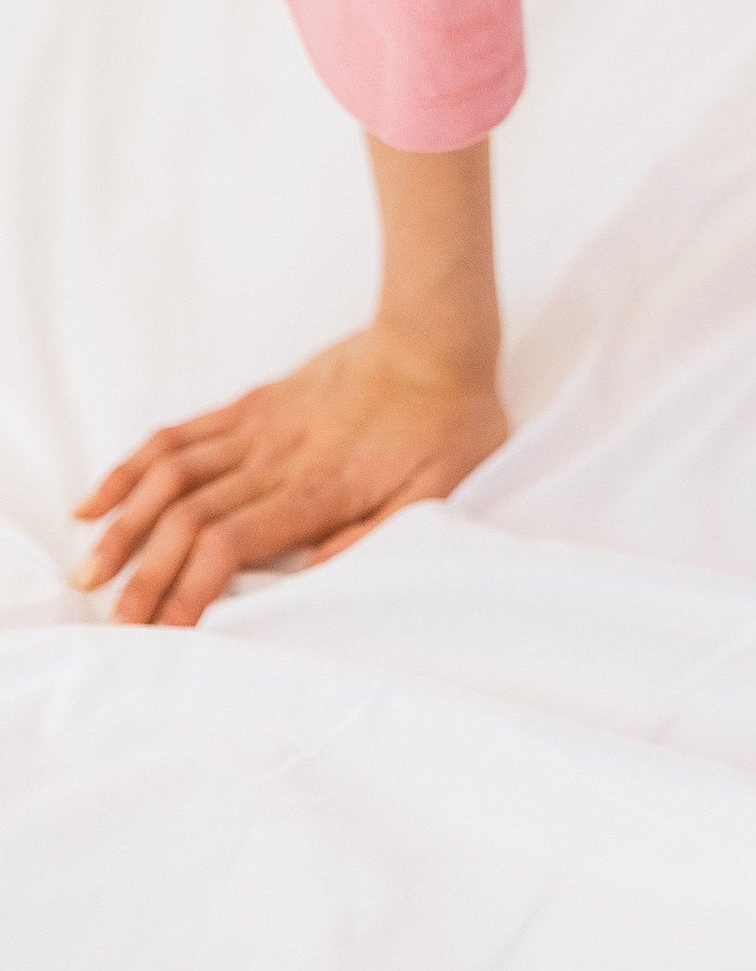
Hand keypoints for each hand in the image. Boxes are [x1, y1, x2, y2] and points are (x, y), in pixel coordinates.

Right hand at [70, 320, 509, 625]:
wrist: (437, 336)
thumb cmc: (448, 418)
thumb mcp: (440, 487)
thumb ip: (380, 533)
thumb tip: (318, 573)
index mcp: (315, 488)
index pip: (229, 545)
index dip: (189, 590)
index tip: (165, 634)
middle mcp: (274, 459)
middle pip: (187, 521)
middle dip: (145, 577)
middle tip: (116, 624)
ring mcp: (257, 427)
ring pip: (170, 476)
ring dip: (126, 524)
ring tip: (91, 570)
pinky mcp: (254, 405)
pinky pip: (182, 435)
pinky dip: (136, 465)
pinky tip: (104, 496)